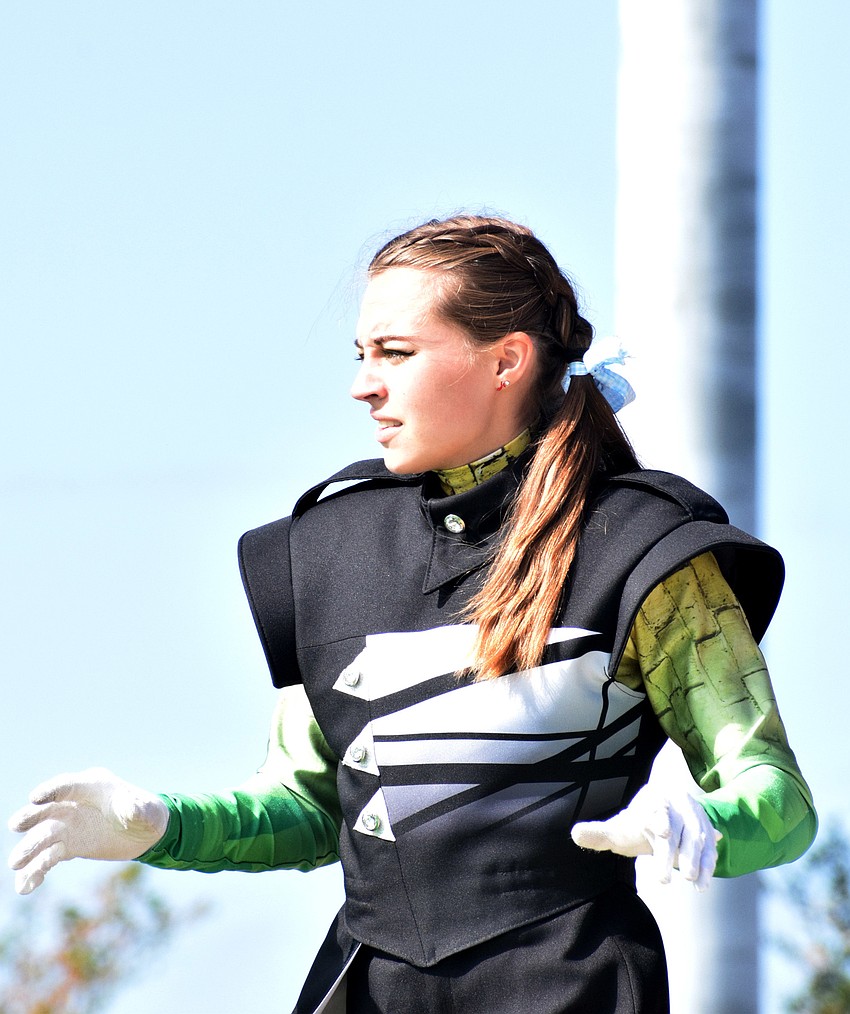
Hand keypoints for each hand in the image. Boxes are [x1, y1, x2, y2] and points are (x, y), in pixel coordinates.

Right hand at [8, 768, 168, 894]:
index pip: (68, 785)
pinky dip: (36, 871)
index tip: (35, 798)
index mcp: (94, 787)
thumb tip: (131, 809)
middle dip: (32, 816)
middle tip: (16, 825)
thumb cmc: (147, 814)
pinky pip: (47, 858)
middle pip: (48, 810)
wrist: (146, 833)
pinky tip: (26, 887)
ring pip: (43, 837)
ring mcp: (69, 826)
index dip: (52, 790)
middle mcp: (75, 804)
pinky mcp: (68, 846)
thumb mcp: (147, 812)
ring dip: (29, 850)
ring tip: (16, 865)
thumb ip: (138, 809)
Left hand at [571, 785, 719, 890]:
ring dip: (696, 860)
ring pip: (697, 837)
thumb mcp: (619, 827)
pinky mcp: (707, 829)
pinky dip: (709, 864)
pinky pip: (710, 847)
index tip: (661, 834)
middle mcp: (676, 804)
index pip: (657, 809)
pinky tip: (704, 882)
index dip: (659, 820)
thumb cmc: (638, 823)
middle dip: (673, 853)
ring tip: (693, 883)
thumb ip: (599, 833)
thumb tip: (574, 834)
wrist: (667, 811)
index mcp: (652, 800)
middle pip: (676, 828)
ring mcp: (694, 816)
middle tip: (664, 879)